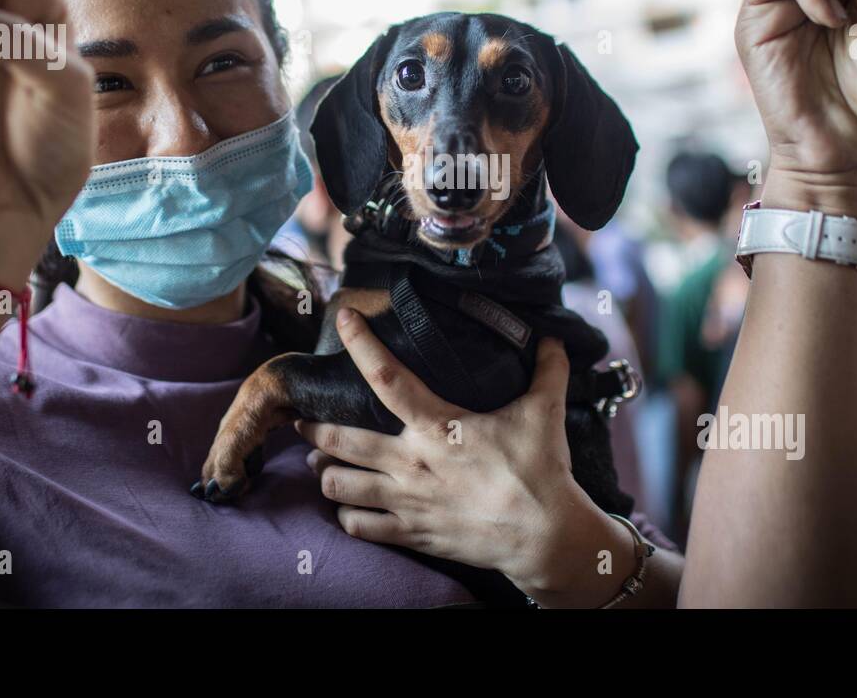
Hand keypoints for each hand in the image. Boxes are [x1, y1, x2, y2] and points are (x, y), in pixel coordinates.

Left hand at [297, 308, 633, 605]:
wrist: (544, 536)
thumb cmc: (541, 471)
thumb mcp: (545, 412)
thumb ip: (548, 371)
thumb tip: (554, 338)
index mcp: (438, 427)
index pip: (388, 377)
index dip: (361, 345)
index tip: (342, 320)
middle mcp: (412, 463)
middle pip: (341, 441)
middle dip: (313, 428)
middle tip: (301, 419)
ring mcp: (407, 502)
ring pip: (339, 487)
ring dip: (324, 472)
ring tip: (320, 462)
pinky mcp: (412, 534)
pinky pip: (359, 527)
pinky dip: (346, 515)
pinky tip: (348, 506)